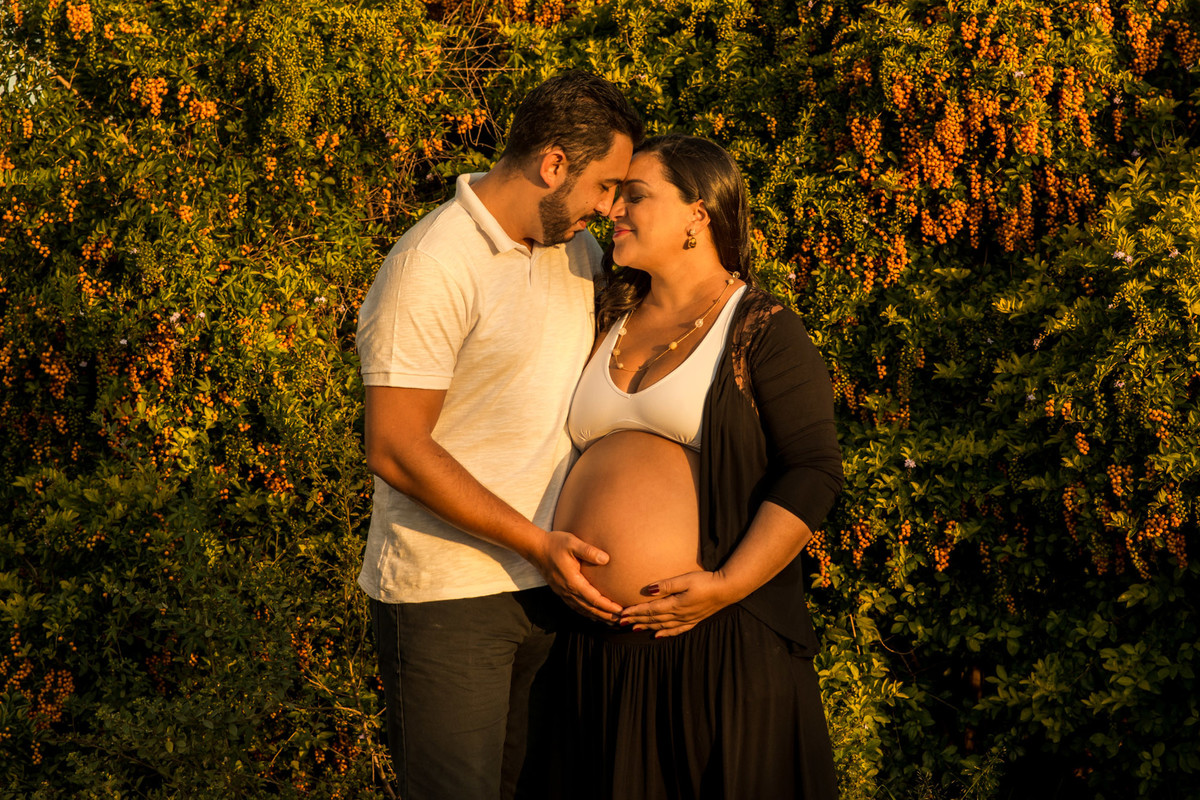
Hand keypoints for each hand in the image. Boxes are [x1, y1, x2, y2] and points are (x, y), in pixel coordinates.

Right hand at [530, 530, 621, 621]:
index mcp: (572, 581)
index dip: (608, 606)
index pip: (594, 599)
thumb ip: (589, 551)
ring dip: (597, 616)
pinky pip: (575, 607)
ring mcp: (563, 592)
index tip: (621, 610)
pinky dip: (586, 613)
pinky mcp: (560, 591)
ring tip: (611, 621)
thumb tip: (606, 559)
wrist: (535, 548)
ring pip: (582, 610)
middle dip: (606, 615)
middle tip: (621, 620)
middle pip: (589, 609)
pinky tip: (593, 615)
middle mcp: (567, 591)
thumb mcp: (572, 543)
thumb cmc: (555, 544)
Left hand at [618, 570, 732, 637]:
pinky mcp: (693, 620)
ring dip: (647, 626)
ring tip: (633, 628)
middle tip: (620, 622)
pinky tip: (657, 635)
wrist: (727, 589)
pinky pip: (676, 630)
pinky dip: (665, 633)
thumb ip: (667, 585)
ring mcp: (686, 619)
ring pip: (662, 625)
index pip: (650, 609)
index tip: (622, 613)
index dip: (635, 611)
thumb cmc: (706, 581)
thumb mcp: (686, 579)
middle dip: (636, 620)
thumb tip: (649, 590)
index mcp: (675, 604)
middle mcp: (679, 615)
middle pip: (653, 619)